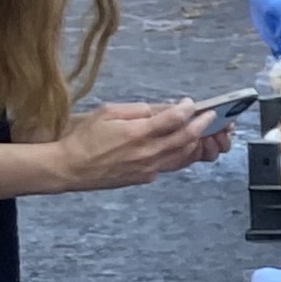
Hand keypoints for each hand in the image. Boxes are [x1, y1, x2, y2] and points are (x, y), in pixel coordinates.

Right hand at [51, 100, 224, 190]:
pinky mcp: (146, 178)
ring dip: (194, 141)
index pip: (174, 119)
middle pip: (186, 138)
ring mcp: (149, 168)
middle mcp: (147, 152)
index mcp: (138, 133)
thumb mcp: (108, 113)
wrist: (71, 168)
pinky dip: (178, 153)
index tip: (191, 103)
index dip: (187, 109)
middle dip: (202, 125)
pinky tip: (178, 144)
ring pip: (182, 154)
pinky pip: (170, 164)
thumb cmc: (85, 138)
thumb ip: (137, 110)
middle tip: (210, 116)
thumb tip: (161, 109)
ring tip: (199, 130)